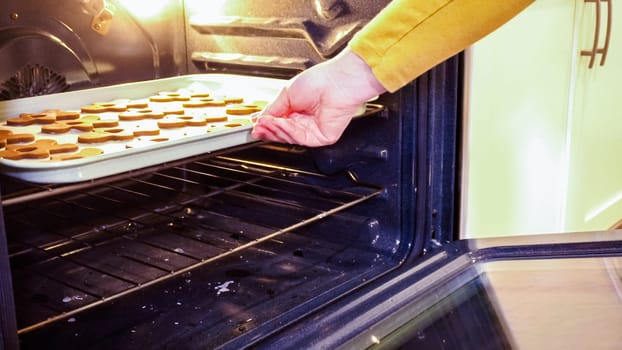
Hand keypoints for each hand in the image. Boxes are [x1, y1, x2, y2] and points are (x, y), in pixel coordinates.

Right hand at [252, 48, 385, 146]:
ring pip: (289, 137)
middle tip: (257, 125)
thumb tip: (260, 119)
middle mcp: (306, 121)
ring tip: (266, 121)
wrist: (338, 82)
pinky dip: (287, 131)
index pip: (279, 123)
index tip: (255, 124)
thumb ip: (273, 109)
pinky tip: (279, 123)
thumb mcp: (287, 94)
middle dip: (268, 129)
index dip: (267, 125)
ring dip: (275, 129)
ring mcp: (314, 130)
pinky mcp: (322, 138)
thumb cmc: (320, 81)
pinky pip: (300, 139)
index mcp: (299, 109)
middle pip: (282, 133)